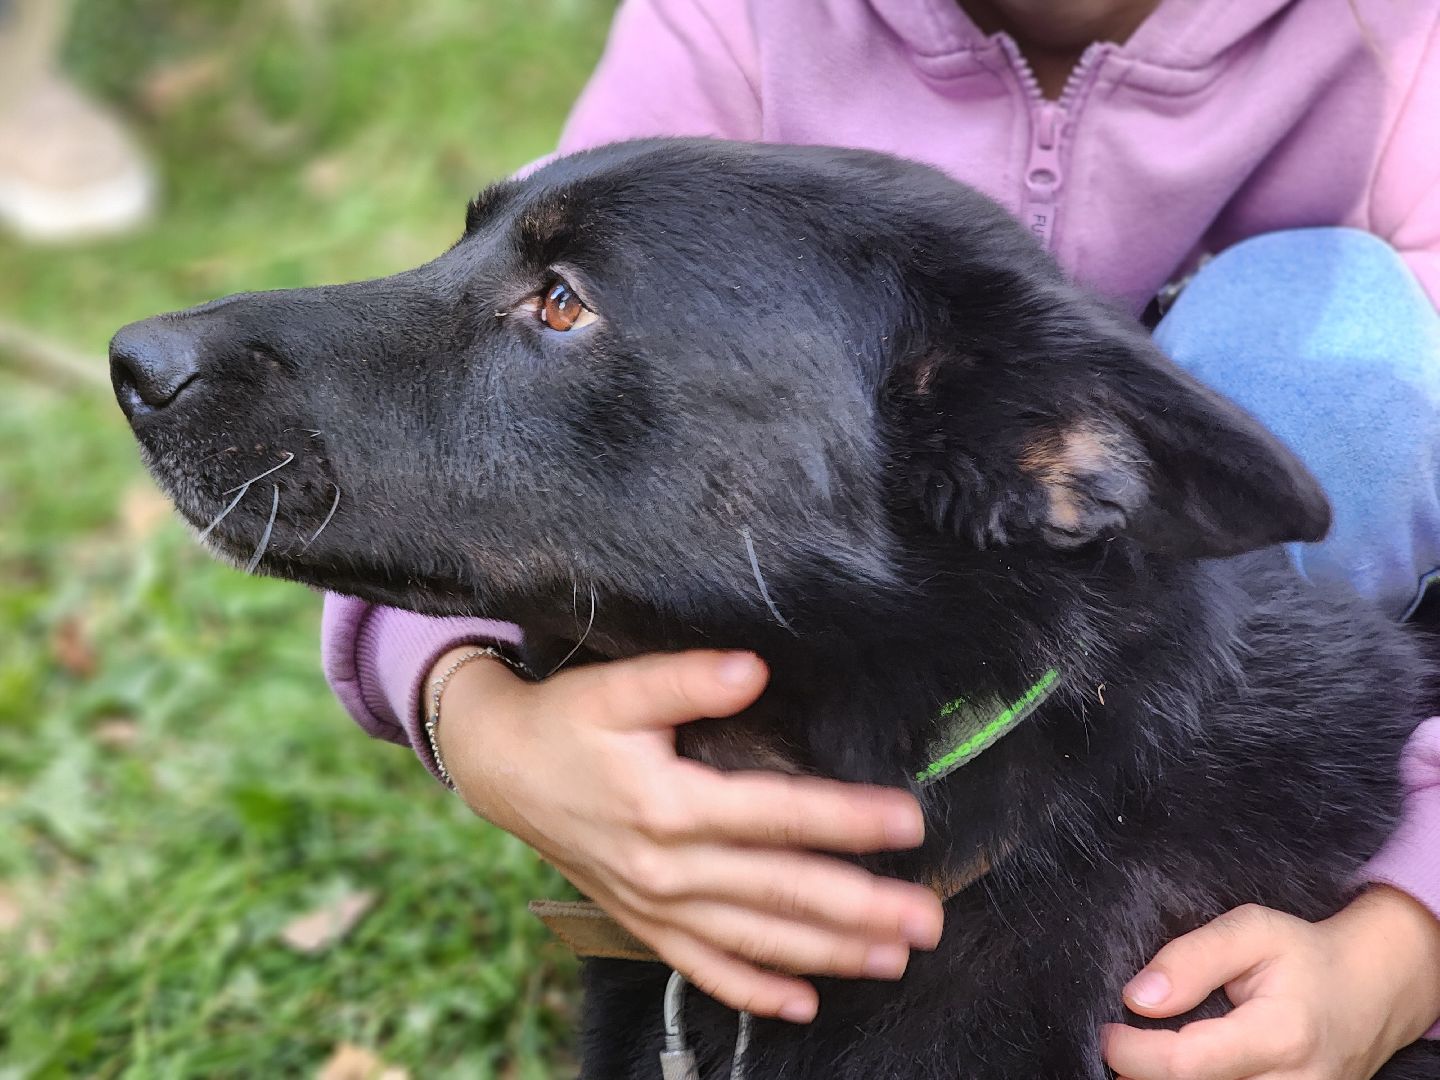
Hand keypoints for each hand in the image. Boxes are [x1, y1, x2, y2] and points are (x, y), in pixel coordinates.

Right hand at [432, 647, 943, 1022]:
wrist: (501, 768)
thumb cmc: (566, 722)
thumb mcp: (618, 689)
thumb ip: (686, 680)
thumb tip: (752, 670)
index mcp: (668, 804)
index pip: (777, 815)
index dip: (846, 820)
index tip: (908, 824)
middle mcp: (667, 867)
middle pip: (779, 892)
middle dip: (860, 909)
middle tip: (927, 918)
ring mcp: (654, 904)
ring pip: (754, 939)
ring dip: (827, 953)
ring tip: (893, 959)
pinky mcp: (643, 921)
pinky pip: (704, 967)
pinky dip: (753, 989)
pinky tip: (802, 1004)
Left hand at [1102, 888, 1439, 1079]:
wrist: (1373, 990)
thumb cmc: (1306, 956)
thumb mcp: (1250, 930)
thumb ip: (1190, 959)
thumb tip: (1138, 998)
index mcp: (1279, 1036)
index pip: (1185, 1065)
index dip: (1134, 1052)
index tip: (1108, 1032)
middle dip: (1145, 1076)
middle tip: (1127, 1046)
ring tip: (1154, 1058)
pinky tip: (1185, 1071)